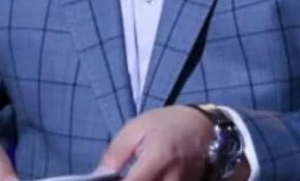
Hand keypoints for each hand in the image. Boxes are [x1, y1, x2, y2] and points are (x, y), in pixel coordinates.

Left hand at [95, 106, 213, 180]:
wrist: (199, 124)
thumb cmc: (164, 124)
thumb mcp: (135, 129)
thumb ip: (116, 152)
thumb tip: (100, 173)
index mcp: (158, 157)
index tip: (107, 180)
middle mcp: (173, 175)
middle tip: (126, 173)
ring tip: (137, 173)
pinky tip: (149, 175)